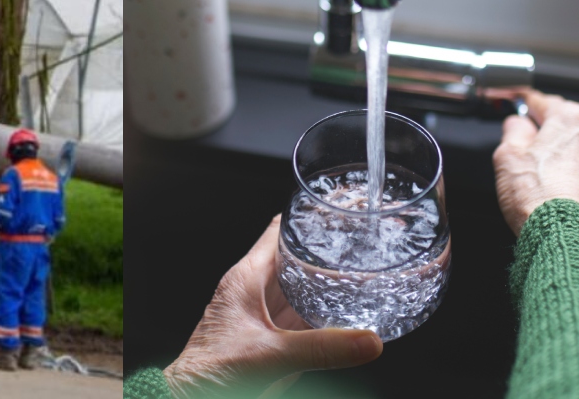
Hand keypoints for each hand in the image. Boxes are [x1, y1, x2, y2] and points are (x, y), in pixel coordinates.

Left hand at [163, 216, 382, 397]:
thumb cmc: (211, 372)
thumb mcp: (271, 355)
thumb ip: (321, 348)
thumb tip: (367, 341)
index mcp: (246, 278)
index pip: (278, 231)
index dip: (306, 216)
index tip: (337, 208)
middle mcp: (254, 290)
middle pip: (295, 257)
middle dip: (326, 250)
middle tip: (363, 241)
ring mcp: (263, 314)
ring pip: (300, 287)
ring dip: (327, 281)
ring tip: (365, 271)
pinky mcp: (271, 339)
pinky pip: (302, 318)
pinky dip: (324, 313)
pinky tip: (348, 313)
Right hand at [493, 91, 578, 235]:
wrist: (564, 236)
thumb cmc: (538, 196)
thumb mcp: (507, 154)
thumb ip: (513, 131)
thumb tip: (517, 124)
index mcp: (573, 119)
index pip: (543, 101)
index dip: (524, 102)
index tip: (516, 102)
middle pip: (564, 126)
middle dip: (544, 131)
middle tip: (520, 145)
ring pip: (577, 151)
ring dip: (559, 155)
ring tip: (535, 174)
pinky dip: (571, 177)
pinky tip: (553, 190)